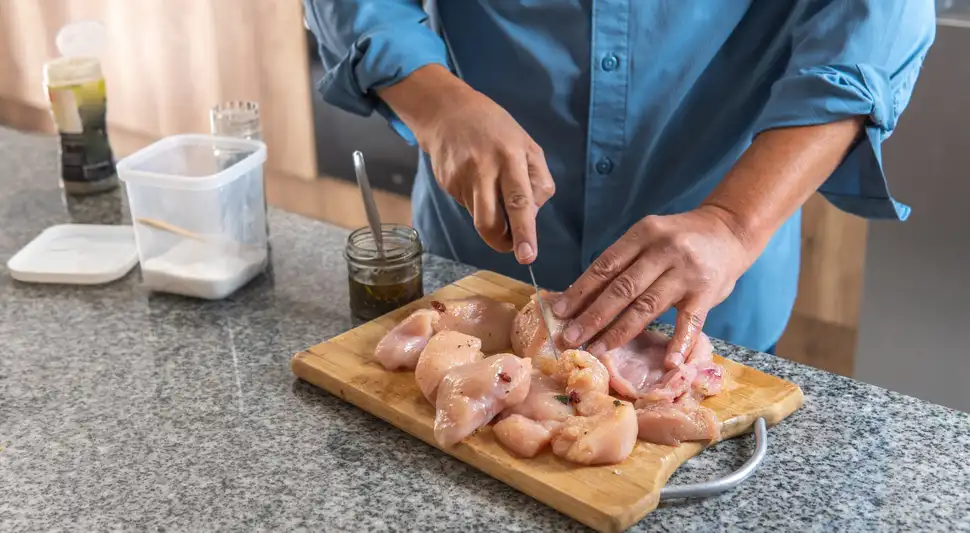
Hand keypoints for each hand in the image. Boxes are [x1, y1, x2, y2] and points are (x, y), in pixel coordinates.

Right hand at [378, 65, 554, 263]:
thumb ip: (538, 180)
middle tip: (511, 245)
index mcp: (510, 157)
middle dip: (502, 242)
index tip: (527, 256)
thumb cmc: (496, 129)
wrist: (448, 112)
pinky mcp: (447, 183)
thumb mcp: (528, 145)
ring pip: (479, 217)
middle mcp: (483, 169)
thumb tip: (533, 215)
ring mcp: (461, 177)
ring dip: (492, 218)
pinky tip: (476, 179)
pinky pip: (467, 206)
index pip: (519, 202)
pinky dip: (477, 202)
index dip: (524, 232)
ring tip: (493, 191)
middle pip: (490, 221)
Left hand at [552, 206, 756, 366]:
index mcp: (642, 234)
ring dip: (619, 332)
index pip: (605, 266)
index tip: (559, 312)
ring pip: (647, 306)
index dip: (580, 291)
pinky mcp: (707, 292)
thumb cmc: (679, 240)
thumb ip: (623, 263)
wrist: (729, 230)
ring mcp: (686, 272)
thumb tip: (581, 298)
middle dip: (592, 316)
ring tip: (597, 351)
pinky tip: (668, 363)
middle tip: (570, 338)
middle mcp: (663, 250)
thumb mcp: (649, 238)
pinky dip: (679, 343)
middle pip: (621, 288)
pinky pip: (690, 322)